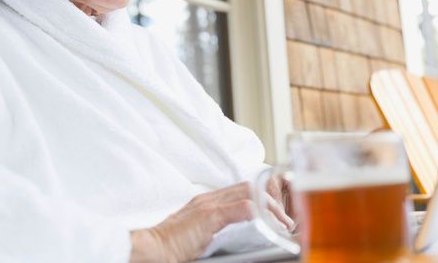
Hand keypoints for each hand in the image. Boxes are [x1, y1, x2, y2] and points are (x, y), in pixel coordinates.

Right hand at [129, 181, 293, 262]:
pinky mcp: (208, 217)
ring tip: (282, 223)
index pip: (241, 189)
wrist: (152, 249)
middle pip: (249, 188)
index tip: (275, 212)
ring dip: (270, 208)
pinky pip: (239, 208)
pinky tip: (266, 222)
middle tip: (285, 220)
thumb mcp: (198, 232)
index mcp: (207, 201)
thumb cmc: (171, 245)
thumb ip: (216, 227)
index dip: (262, 197)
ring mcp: (209, 205)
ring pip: (249, 194)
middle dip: (271, 202)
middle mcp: (209, 198)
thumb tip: (238, 233)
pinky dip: (256, 212)